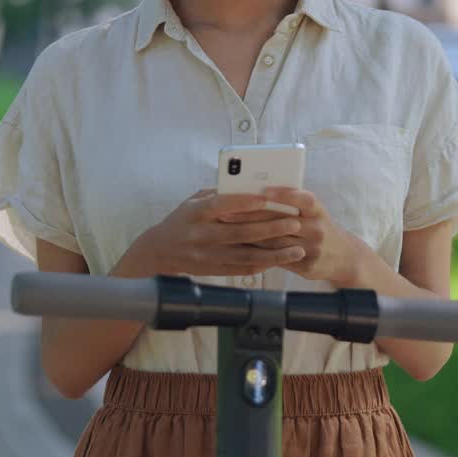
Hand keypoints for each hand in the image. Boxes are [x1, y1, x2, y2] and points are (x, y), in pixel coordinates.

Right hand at [135, 189, 306, 276]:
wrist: (160, 251)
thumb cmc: (183, 220)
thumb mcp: (193, 201)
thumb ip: (218, 194)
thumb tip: (250, 185)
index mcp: (195, 213)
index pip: (221, 205)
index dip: (244, 203)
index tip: (267, 199)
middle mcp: (201, 235)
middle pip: (240, 232)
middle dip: (271, 229)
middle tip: (295, 223)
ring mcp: (207, 256)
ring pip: (246, 256)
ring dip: (274, 254)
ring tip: (297, 250)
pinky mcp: (213, 270)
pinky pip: (242, 269)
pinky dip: (263, 265)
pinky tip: (280, 261)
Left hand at [223, 187, 358, 283]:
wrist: (344, 257)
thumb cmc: (319, 228)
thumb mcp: (313, 212)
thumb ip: (292, 204)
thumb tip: (256, 190)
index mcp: (318, 211)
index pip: (304, 199)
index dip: (284, 194)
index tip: (263, 190)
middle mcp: (318, 229)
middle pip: (282, 221)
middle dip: (252, 215)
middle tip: (226, 211)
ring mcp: (313, 249)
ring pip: (276, 242)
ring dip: (250, 234)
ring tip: (227, 228)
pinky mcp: (307, 267)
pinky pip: (278, 259)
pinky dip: (258, 252)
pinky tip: (241, 246)